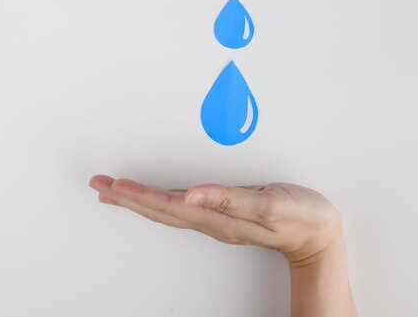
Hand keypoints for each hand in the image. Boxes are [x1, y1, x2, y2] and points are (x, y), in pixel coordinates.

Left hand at [88, 175, 342, 265]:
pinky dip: (158, 201)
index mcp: (220, 217)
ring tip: (114, 191)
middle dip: (127, 198)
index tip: (113, 186)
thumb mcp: (270, 204)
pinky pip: (180, 207)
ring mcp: (216, 219)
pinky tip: (152, 197)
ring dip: (137, 201)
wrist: (318, 233)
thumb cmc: (300, 216)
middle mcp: (212, 220)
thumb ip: (230, 199)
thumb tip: (190, 194)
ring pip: (166, 210)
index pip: (169, 206)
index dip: (139, 195)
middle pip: (159, 210)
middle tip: (99, 185)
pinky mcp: (223, 212)